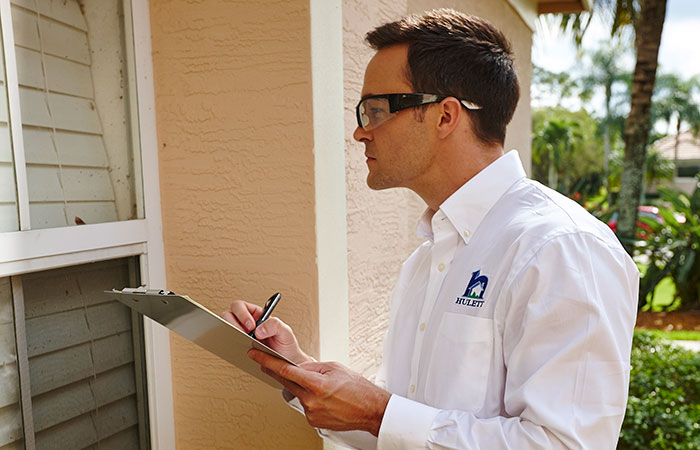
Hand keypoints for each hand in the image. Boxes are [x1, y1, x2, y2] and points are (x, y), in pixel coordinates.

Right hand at [222, 300, 312, 363]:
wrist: (286, 362)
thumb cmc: (286, 345)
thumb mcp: (286, 332)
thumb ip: (275, 325)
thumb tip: (258, 330)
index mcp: (257, 314)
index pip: (241, 306)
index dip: (242, 314)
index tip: (251, 326)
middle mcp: (246, 323)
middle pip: (228, 315)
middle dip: (234, 324)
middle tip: (245, 335)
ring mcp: (241, 335)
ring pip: (225, 329)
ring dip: (231, 335)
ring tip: (244, 343)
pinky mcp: (238, 347)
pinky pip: (228, 344)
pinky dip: (230, 346)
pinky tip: (240, 351)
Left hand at [248, 349, 390, 435]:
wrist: (370, 410)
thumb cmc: (358, 389)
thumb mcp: (335, 368)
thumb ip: (313, 367)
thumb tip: (298, 366)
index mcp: (316, 384)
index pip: (285, 370)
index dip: (267, 362)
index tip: (255, 355)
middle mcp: (311, 400)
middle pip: (285, 382)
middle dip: (275, 371)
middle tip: (266, 362)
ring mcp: (311, 412)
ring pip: (297, 393)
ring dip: (301, 386)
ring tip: (321, 384)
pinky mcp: (313, 421)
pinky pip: (305, 404)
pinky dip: (309, 397)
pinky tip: (323, 396)